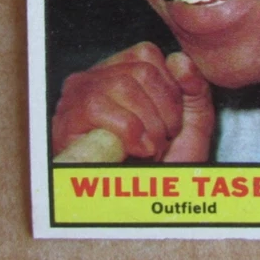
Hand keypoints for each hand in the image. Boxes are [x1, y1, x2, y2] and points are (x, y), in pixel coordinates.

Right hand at [51, 42, 214, 162]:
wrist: (143, 205)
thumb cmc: (163, 165)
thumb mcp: (191, 122)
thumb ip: (194, 86)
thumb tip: (179, 59)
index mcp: (121, 72)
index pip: (147, 54)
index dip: (170, 88)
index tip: (173, 121)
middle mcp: (95, 79)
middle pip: (141, 70)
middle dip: (164, 111)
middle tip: (163, 140)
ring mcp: (76, 97)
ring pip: (123, 85)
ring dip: (148, 124)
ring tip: (150, 149)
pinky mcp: (65, 120)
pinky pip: (99, 107)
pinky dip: (128, 131)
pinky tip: (135, 151)